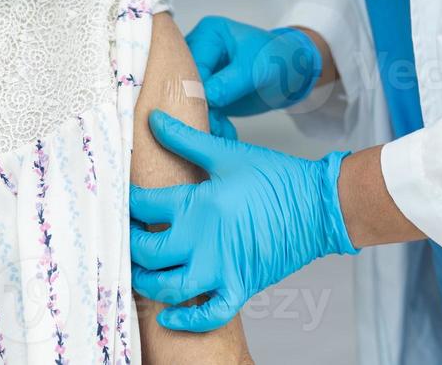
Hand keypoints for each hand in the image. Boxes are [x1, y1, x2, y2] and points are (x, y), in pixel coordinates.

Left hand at [129, 111, 358, 331]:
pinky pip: (209, 315)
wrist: (318, 205)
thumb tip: (154, 119)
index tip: (122, 199)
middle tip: (127, 235)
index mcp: (197, 204)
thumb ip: (185, 139)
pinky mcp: (240, 286)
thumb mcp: (227, 154)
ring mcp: (222, 268)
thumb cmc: (275, 177)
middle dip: (129, 244)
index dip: (126, 202)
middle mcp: (203, 241)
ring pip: (169, 288)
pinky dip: (186, 321)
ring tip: (141, 272)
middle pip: (147, 252)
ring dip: (148, 283)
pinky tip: (168, 317)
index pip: (144, 205)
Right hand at [186, 17, 322, 136]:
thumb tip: (205, 98)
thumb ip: (229, 83)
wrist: (293, 73)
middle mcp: (200, 50)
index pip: (191, 64)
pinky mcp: (208, 90)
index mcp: (209, 33)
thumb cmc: (278, 59)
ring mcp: (203, 71)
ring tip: (223, 132)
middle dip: (199, 107)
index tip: (203, 112)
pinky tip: (225, 133)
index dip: (195, 90)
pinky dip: (213, 123)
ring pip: (192, 99)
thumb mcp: (256, 69)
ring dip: (207, 119)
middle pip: (186, 82)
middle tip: (212, 128)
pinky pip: (203, 109)